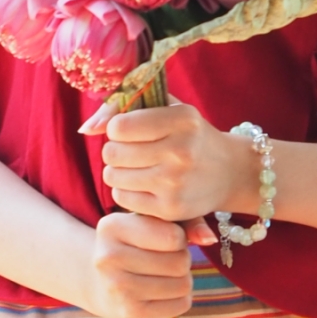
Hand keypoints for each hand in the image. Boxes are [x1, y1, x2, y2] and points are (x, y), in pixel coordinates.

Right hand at [78, 211, 195, 317]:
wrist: (99, 281)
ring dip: (181, 279)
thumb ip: (185, 222)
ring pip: (183, 284)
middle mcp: (108, 257)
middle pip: (179, 262)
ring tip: (163, 275)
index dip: (179, 238)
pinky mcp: (130, 313)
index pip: (173, 237)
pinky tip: (160, 292)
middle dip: (181, 259)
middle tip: (165, 260)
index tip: (164, 239)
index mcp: (111, 227)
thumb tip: (209, 238)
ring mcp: (118, 289)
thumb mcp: (152, 223)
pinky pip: (181, 304)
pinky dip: (178, 298)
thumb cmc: (135, 245)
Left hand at [92, 99, 256, 224]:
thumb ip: (122, 108)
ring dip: (118, 170)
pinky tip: (144, 184)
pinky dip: (126, 190)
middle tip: (132, 151)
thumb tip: (86, 128)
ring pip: (112, 176)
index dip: (117, 128)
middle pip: (111, 152)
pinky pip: (121, 198)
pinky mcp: (170, 209)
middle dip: (115, 150)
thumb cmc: (190, 134)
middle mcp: (180, 151)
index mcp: (182, 120)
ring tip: (137, 167)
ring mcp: (175, 183)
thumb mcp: (167, 109)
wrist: (230, 172)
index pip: (119, 126)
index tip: (130, 131)